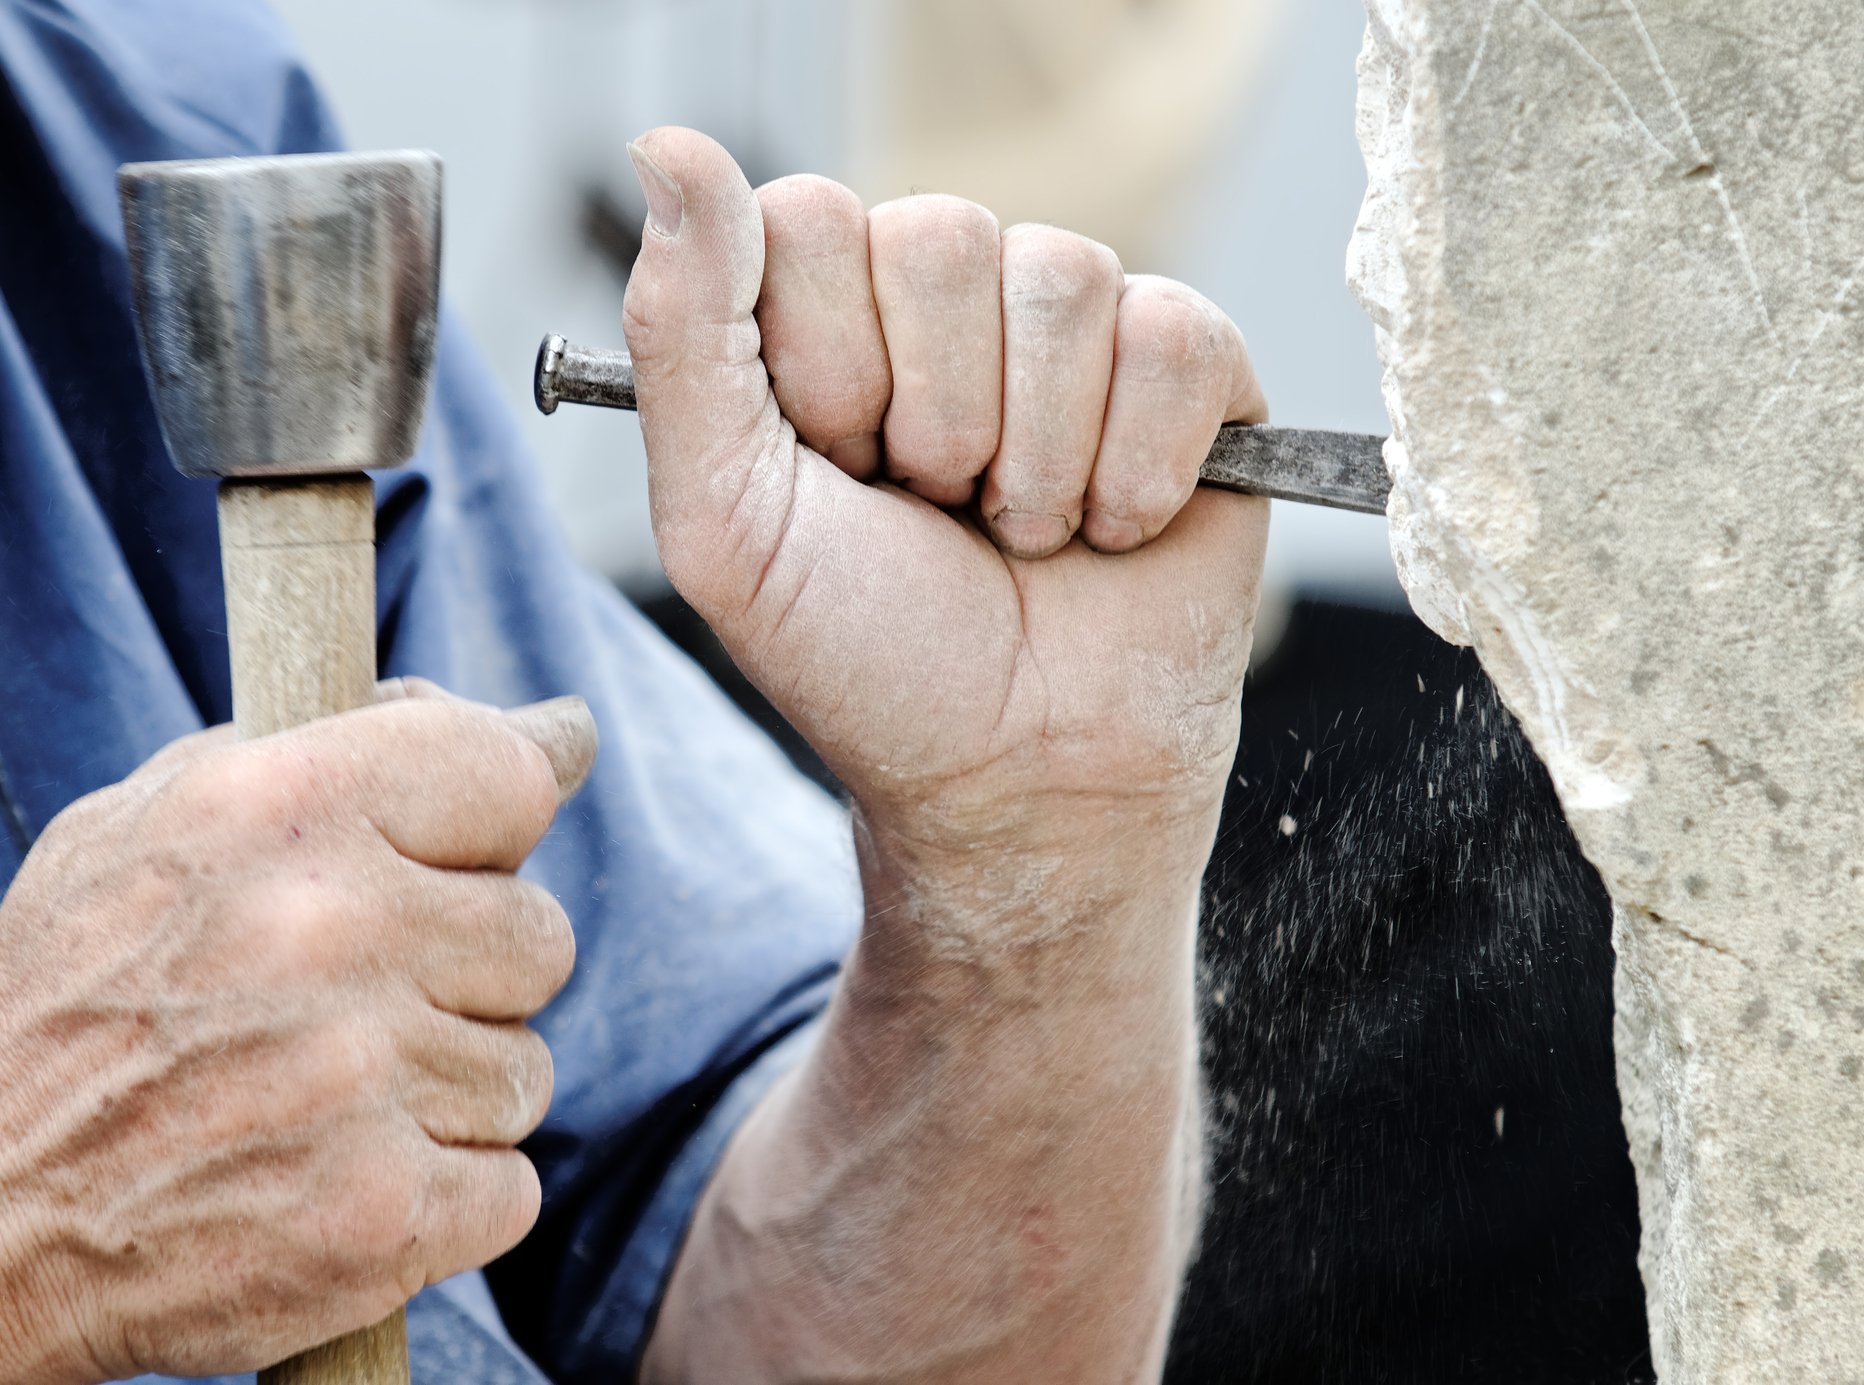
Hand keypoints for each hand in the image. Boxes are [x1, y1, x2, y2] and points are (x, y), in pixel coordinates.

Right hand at [0, 686, 592, 1382]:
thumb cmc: (77, 995)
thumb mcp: (165, 820)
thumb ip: (358, 750)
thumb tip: (560, 733)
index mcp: (277, 808)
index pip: (510, 778)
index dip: (496, 827)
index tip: (467, 856)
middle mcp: (327, 930)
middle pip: (538, 936)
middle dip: (467, 973)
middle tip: (358, 1003)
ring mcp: (359, 1078)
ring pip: (524, 1069)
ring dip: (448, 1090)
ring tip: (327, 1098)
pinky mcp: (380, 1214)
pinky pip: (510, 1185)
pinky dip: (444, 1194)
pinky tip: (342, 1176)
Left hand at [623, 130, 1267, 886]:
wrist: (1021, 780)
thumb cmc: (871, 661)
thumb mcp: (728, 519)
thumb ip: (682, 334)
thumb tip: (668, 147)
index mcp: (830, 317)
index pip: (808, 216)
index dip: (823, 363)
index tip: (837, 469)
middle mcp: (953, 300)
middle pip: (940, 236)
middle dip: (933, 420)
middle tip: (938, 512)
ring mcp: (1079, 327)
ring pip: (1063, 278)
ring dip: (1035, 459)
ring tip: (1024, 535)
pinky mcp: (1196, 368)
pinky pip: (1176, 333)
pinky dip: (1137, 468)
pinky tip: (1115, 532)